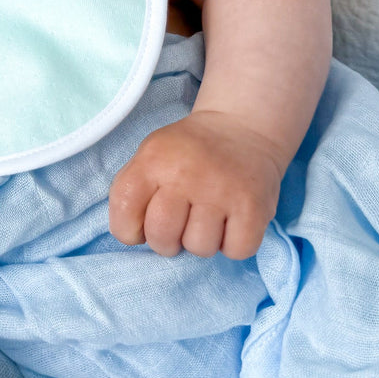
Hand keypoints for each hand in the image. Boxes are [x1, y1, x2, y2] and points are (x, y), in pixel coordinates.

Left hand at [108, 111, 284, 258]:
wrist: (241, 127)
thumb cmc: (189, 151)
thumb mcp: (151, 154)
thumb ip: (134, 189)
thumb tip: (134, 234)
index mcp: (153, 160)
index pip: (124, 213)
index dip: (128, 230)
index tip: (143, 223)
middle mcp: (185, 173)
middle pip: (161, 237)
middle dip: (166, 241)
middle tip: (179, 224)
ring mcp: (222, 190)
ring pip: (199, 247)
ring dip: (202, 241)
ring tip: (208, 217)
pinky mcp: (254, 206)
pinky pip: (236, 250)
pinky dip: (233, 244)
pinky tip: (231, 222)